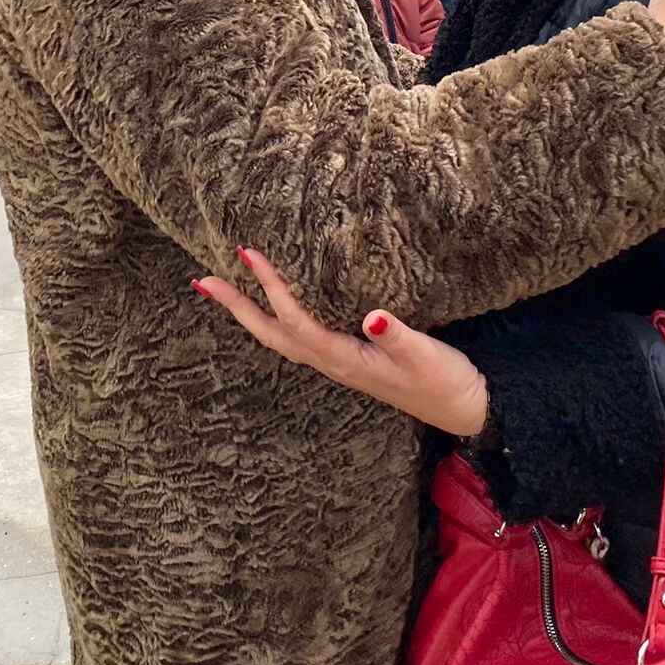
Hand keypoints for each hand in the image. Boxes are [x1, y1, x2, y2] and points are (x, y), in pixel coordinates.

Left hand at [195, 248, 489, 436]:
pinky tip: (273, 303)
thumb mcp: (426, 356)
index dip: (271, 288)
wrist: (463, 409)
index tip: (250, 255)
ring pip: (279, 336)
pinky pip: (297, 335)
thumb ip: (399, 336)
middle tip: (201, 280)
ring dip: (248, 312)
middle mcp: (331, 362)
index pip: (295, 321)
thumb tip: (373, 315)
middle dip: (236, 306)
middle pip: (270, 333)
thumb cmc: (445, 382)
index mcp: (344, 360)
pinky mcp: (346, 358)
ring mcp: (336, 362)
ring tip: (222, 288)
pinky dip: (274, 316)